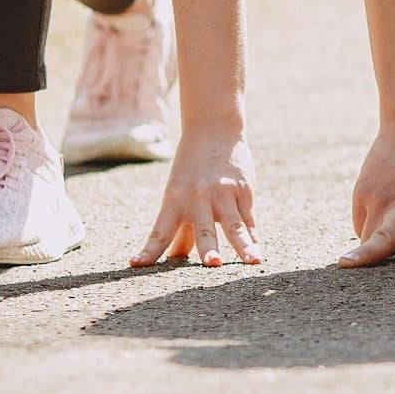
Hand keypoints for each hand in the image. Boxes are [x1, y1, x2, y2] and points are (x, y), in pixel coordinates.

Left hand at [132, 126, 260, 266]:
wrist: (213, 129)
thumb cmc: (191, 170)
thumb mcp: (177, 194)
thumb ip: (179, 229)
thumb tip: (173, 258)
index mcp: (174, 201)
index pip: (159, 231)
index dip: (149, 249)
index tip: (136, 264)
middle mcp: (198, 199)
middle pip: (203, 230)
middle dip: (208, 247)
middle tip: (212, 263)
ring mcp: (224, 194)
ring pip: (236, 225)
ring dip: (245, 245)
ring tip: (254, 261)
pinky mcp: (244, 190)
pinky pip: (249, 219)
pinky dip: (253, 236)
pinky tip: (258, 252)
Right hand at [341, 117, 394, 267]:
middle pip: (382, 240)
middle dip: (365, 255)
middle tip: (346, 264)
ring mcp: (381, 199)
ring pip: (368, 239)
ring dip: (372, 249)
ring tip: (367, 254)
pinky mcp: (363, 192)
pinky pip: (362, 224)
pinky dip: (370, 226)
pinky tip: (382, 210)